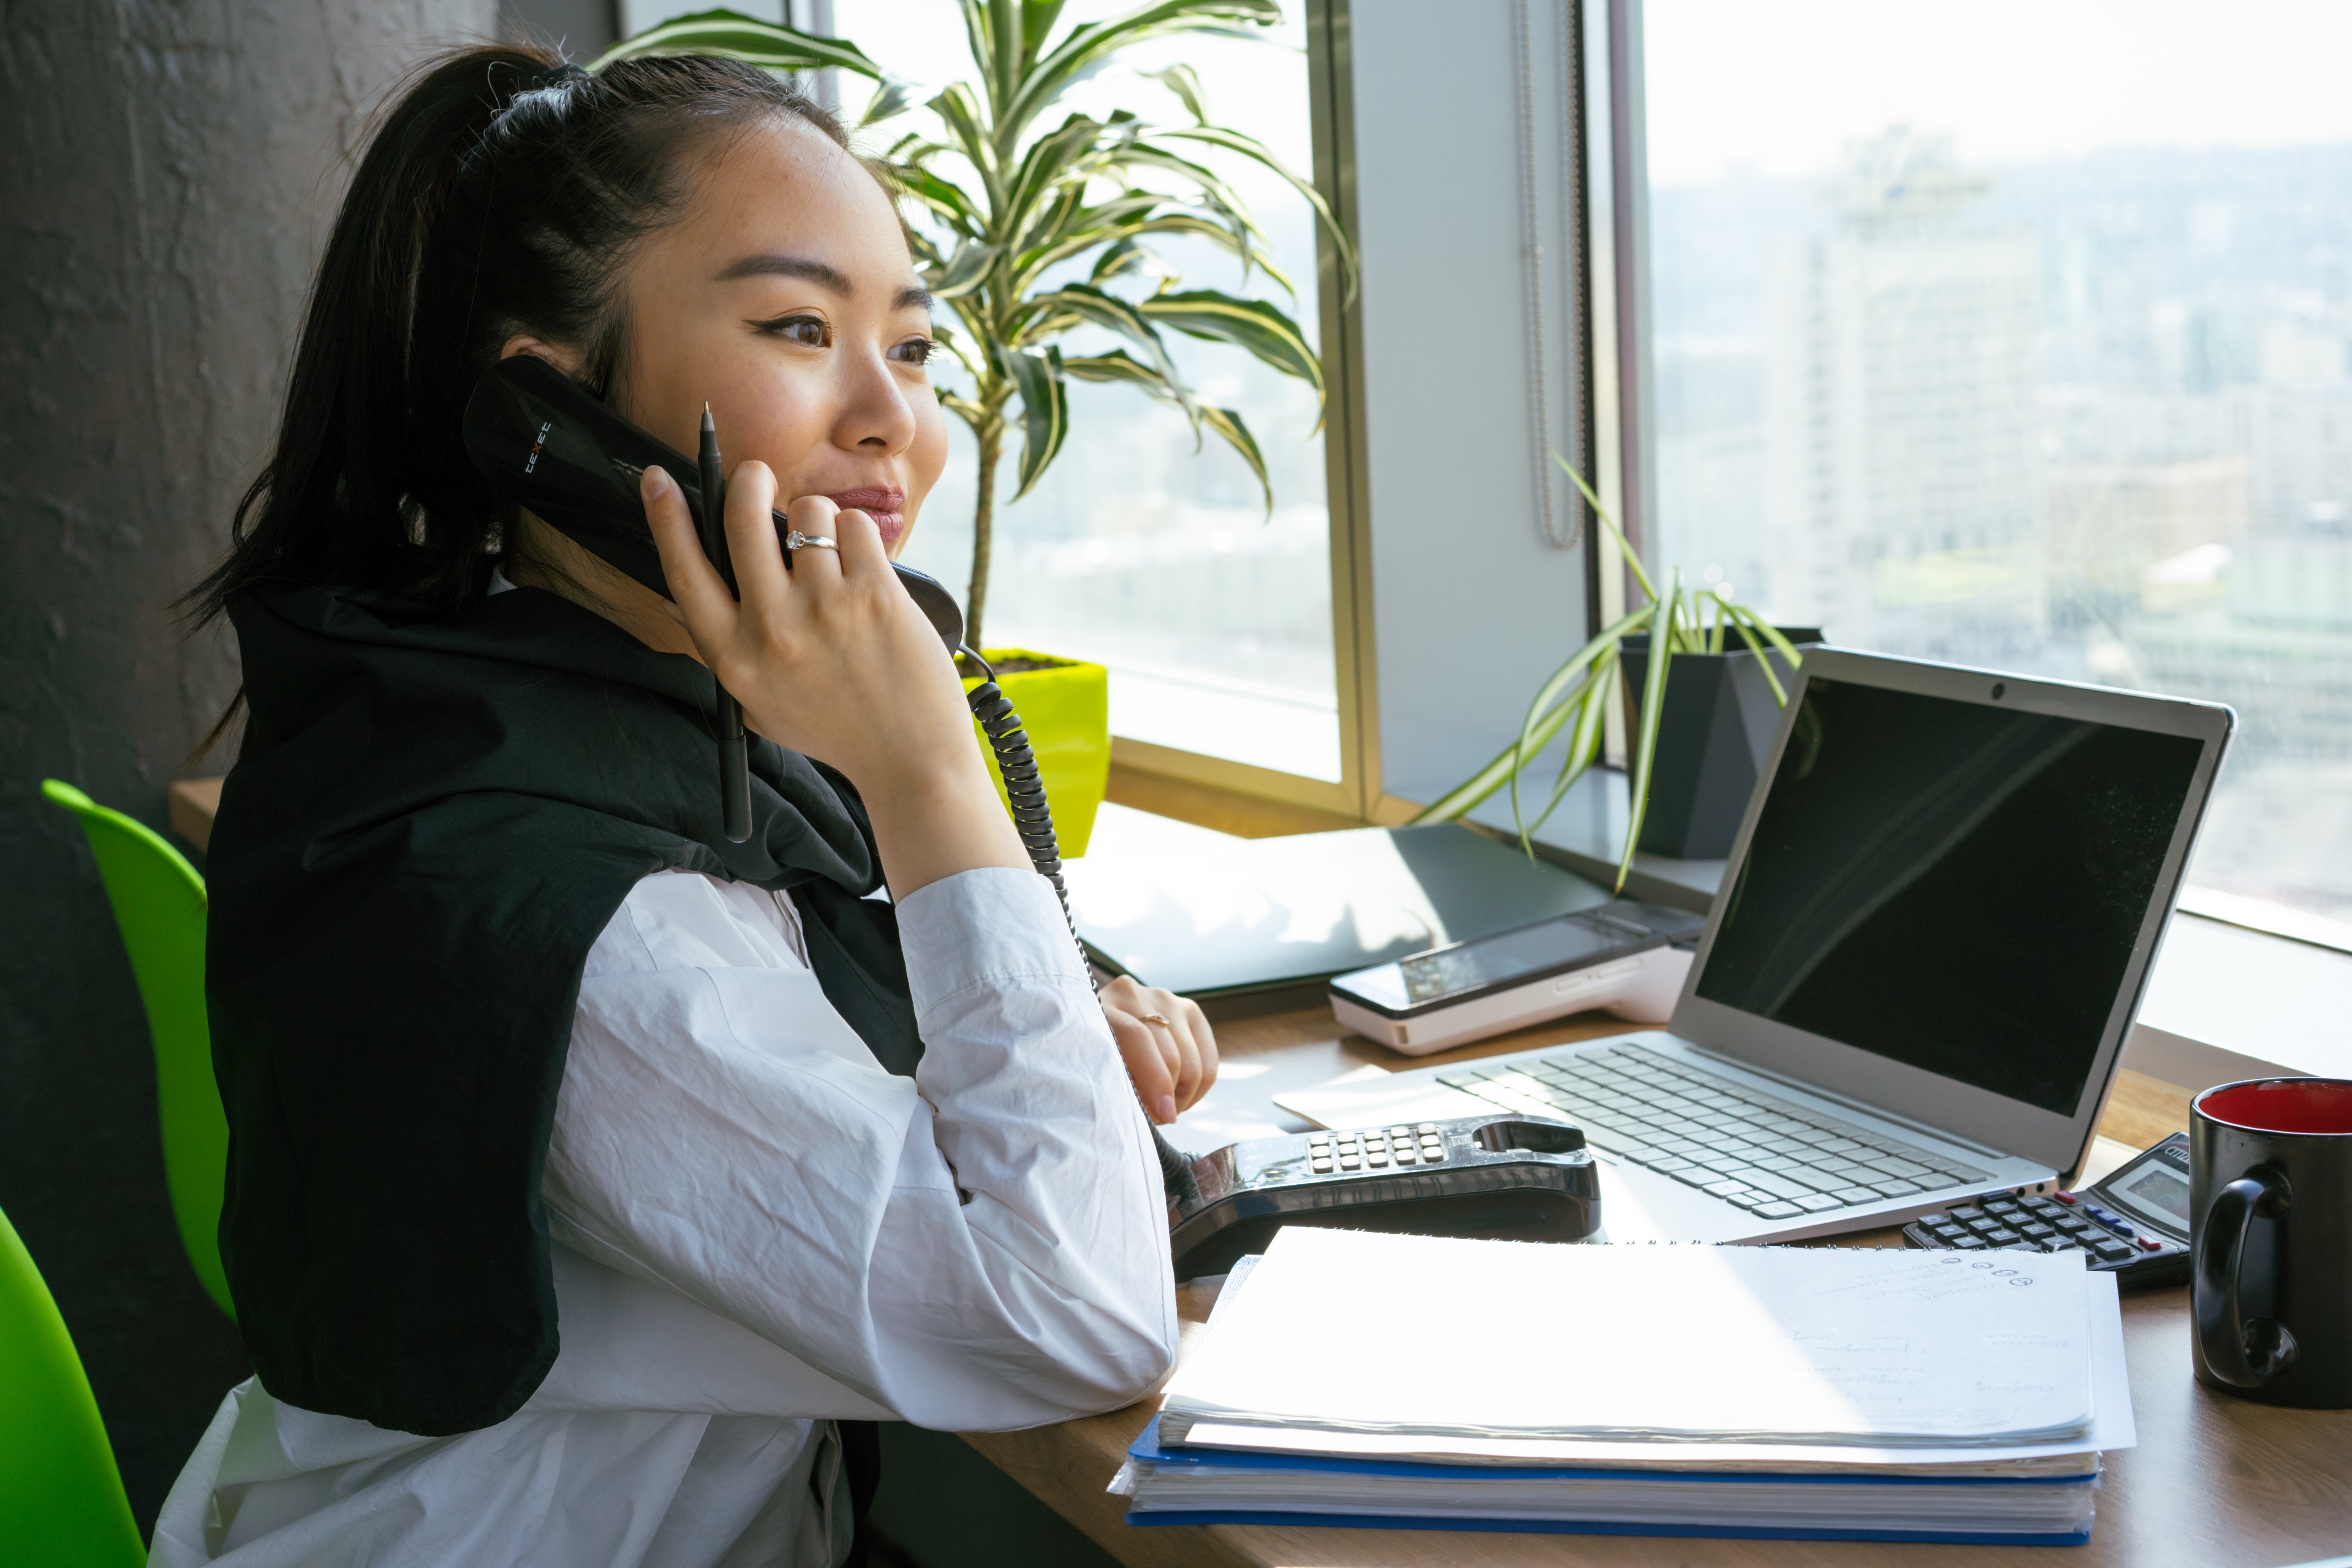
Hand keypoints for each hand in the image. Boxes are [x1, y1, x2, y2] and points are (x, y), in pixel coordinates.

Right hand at [642, 463, 1026, 894]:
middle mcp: (773, 629)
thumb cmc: (835, 729)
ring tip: (831, 552)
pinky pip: (855, 527)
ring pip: (808, 513)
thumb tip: (676, 597)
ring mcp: (825, 608)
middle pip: (741, 520)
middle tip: (755, 474)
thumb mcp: (759, 703)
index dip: (666, 519)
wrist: (910, 760)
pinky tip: (866, 569)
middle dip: (747, 481)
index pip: (685, 573)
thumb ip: (723, 649)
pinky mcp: (875, 595)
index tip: (659, 481)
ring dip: (817, 518)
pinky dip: (859, 537)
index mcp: (735, 658)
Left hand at [1099, 977, 1217, 1125]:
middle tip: (1157, 1119)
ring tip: (1165, 1109)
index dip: (1155, 1080)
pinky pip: (1209, 1060)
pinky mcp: (1189, 1010)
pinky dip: (1198, 1087)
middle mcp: (1135, 995)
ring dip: (1184, 1097)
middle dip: (1169, 1098)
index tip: (1164, 1115)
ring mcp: (1165, 999)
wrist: (1099, 1024)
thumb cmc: (1093, 1058)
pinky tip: (1180, 1096)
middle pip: (1170, 1055)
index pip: (1139, 1038)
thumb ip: (1116, 1083)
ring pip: (1193, 1062)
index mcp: (1104, 1006)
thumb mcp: (1093, 1069)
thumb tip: (1158, 1111)